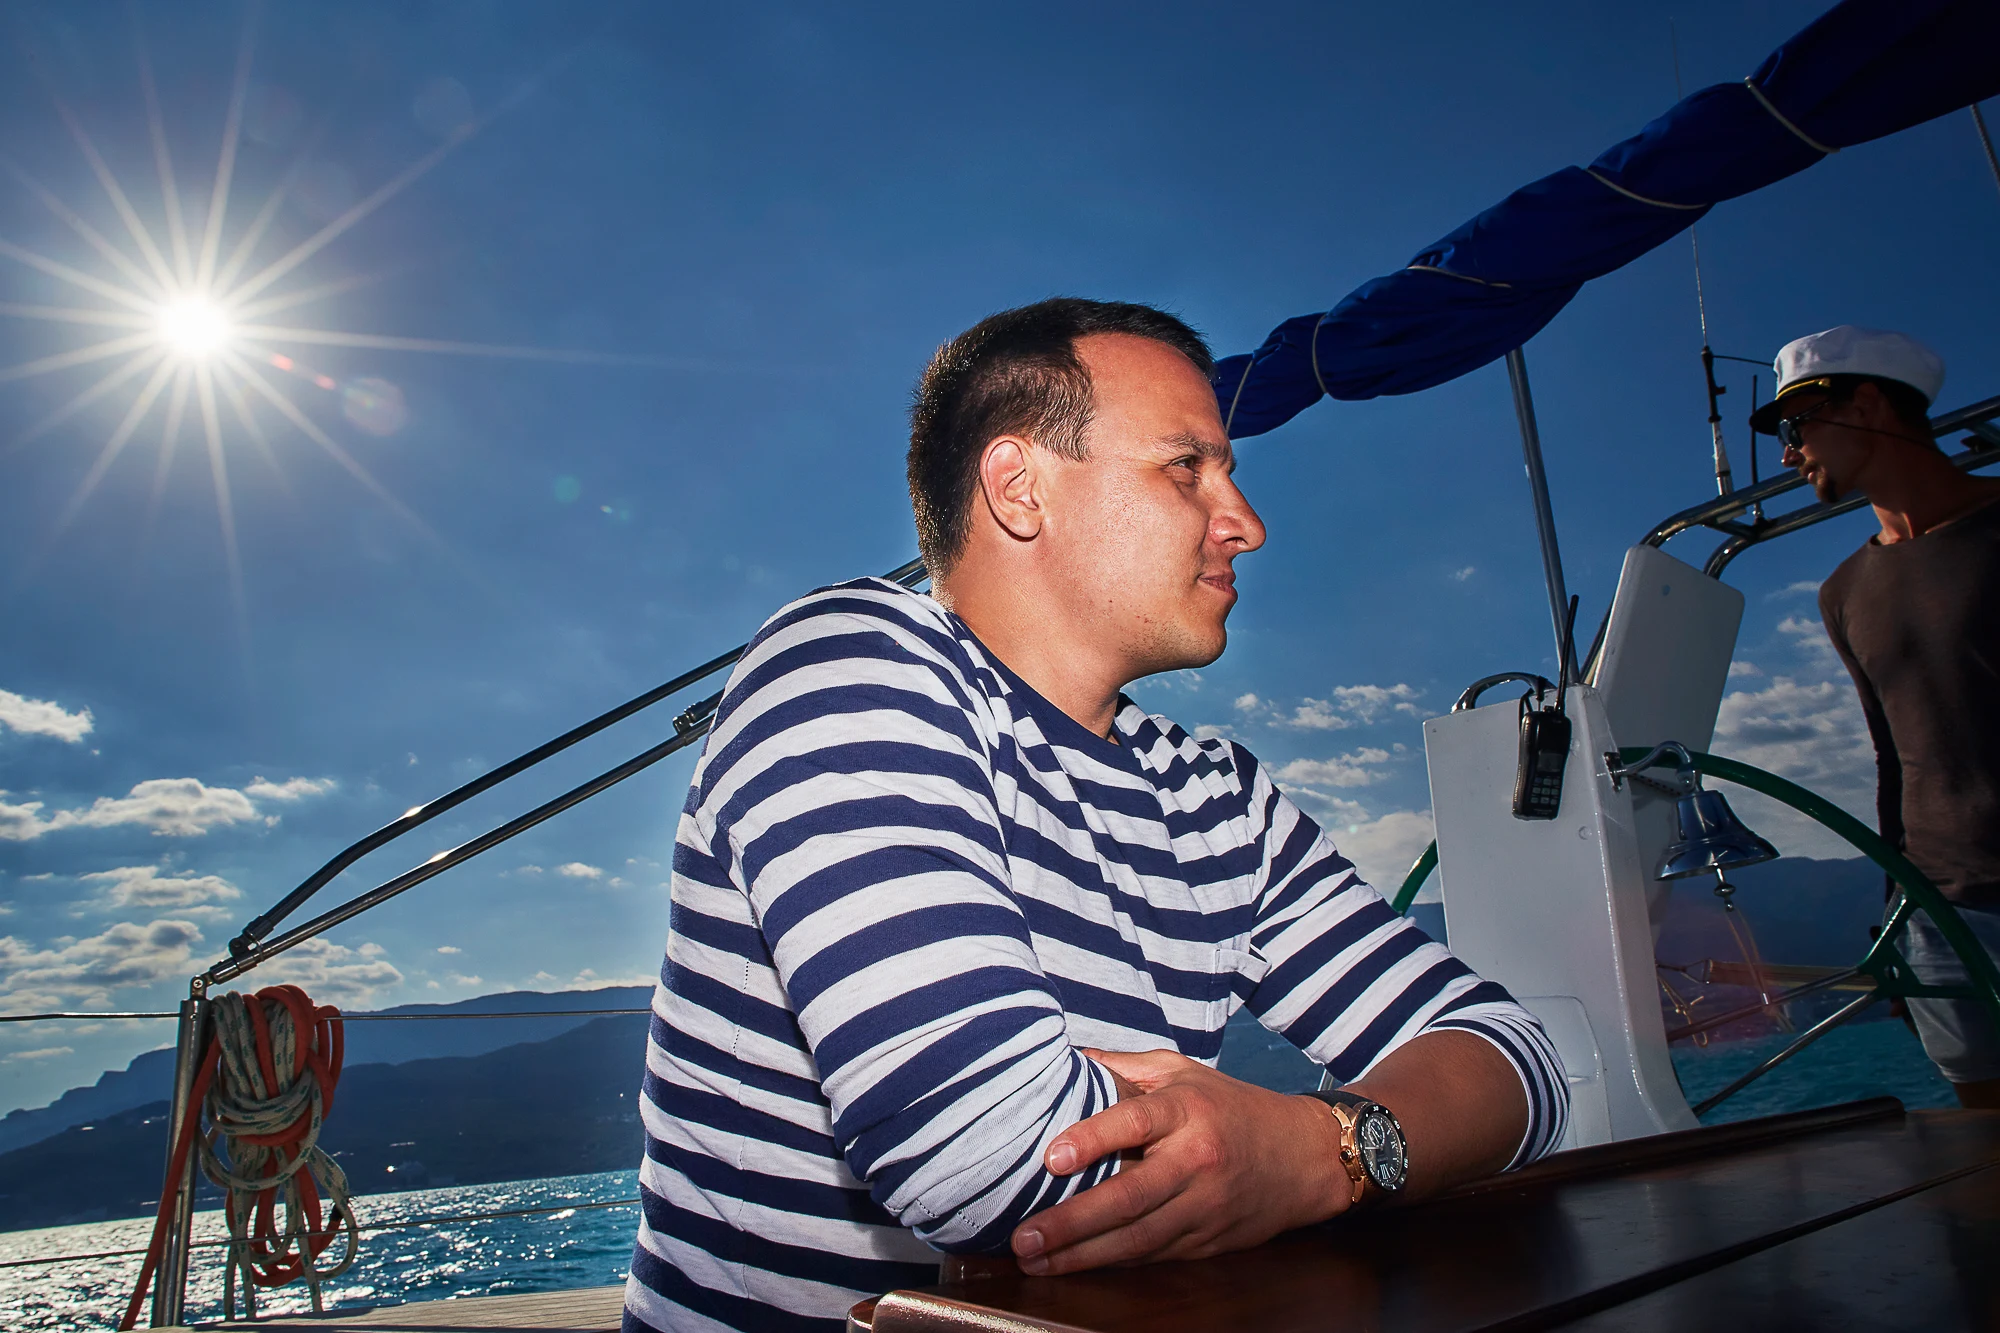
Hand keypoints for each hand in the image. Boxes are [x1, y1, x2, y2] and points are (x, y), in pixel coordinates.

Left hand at [1009, 1048, 1346, 1275]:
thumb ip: (1122, 1068)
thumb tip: (1062, 1059)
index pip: (1135, 1122)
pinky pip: (1153, 1255)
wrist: (1304, 1156)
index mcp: (1188, 1109)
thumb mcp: (1182, 1072)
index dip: (1092, 1139)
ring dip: (1082, 1255)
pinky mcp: (1208, 1241)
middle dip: (1072, 1222)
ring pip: (1137, 1238)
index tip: (1051, 1158)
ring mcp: (1204, 1206)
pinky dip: (1112, 1263)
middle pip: (1129, 1196)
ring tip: (1035, 1260)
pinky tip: (1075, 1265)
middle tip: (1024, 1237)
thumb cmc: (1231, 1107)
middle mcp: (1197, 1159)